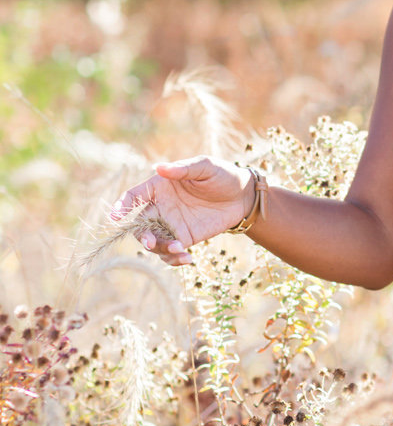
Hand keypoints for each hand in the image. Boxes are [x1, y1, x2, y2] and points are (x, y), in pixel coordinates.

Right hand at [109, 157, 253, 264]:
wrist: (243, 196)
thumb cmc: (222, 175)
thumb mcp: (205, 166)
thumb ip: (183, 169)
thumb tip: (159, 168)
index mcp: (159, 187)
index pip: (133, 197)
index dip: (121, 205)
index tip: (116, 216)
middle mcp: (160, 207)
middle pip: (139, 225)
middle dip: (141, 235)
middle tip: (151, 242)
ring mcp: (170, 225)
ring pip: (153, 242)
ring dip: (159, 249)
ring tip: (178, 249)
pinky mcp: (184, 238)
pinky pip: (170, 253)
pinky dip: (174, 259)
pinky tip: (187, 258)